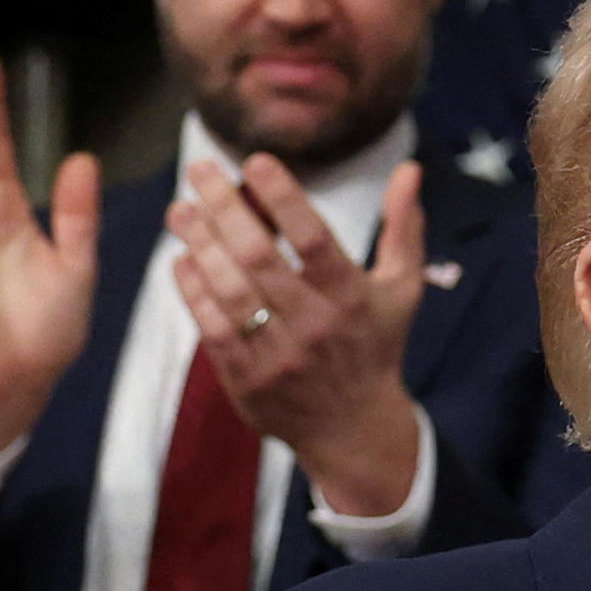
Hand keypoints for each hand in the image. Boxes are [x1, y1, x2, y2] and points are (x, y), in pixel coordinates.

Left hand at [174, 153, 432, 520]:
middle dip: (224, 207)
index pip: (313, 237)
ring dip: (200, 244)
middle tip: (198, 170)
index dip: (282, 196)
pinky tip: (181, 259)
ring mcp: (278, 355)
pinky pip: (212, 328)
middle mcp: (314, 325)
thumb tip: (410, 168)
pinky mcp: (247, 380)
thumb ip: (404, 226)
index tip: (255, 160)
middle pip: (260, 257)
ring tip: (181, 210)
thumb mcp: (402, 288)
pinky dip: (193, 291)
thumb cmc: (376, 345)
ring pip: (230, 290)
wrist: (354, 430)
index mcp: (351, 296)